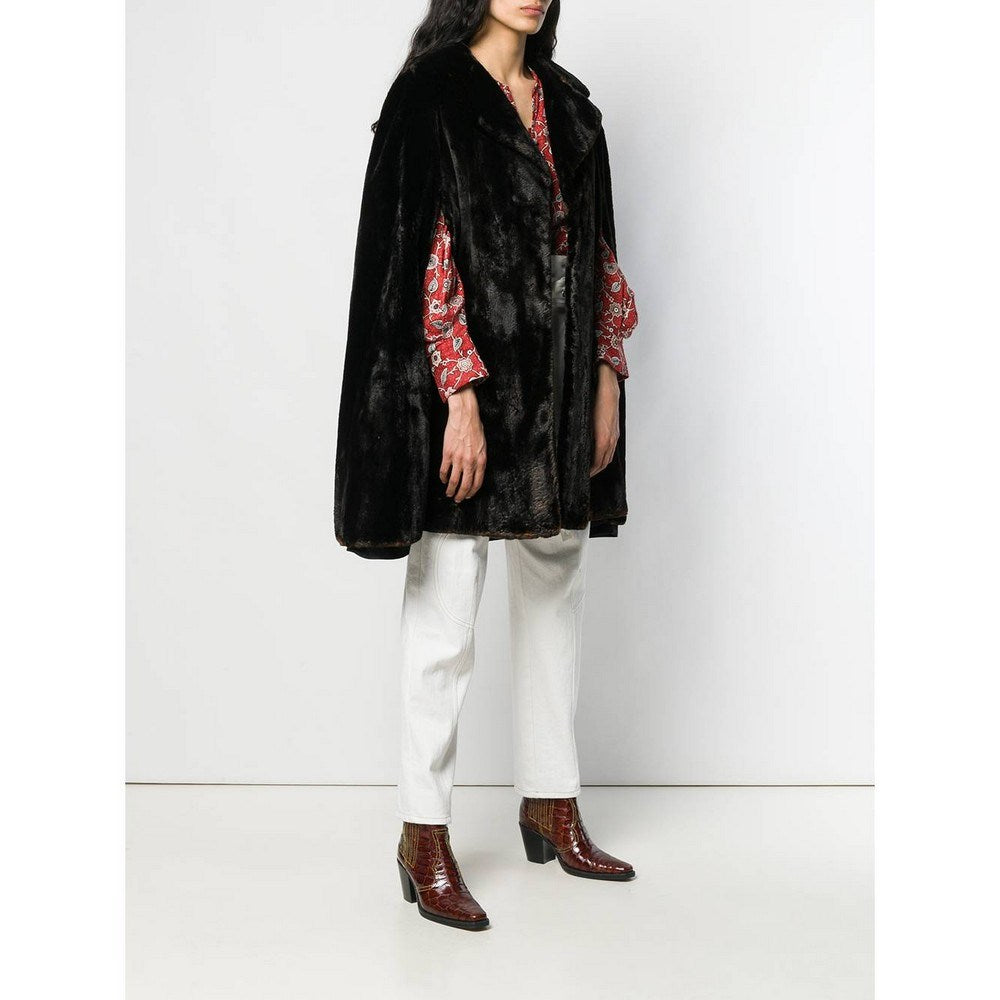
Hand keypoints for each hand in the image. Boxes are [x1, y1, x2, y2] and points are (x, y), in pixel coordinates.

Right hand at [441, 385, 486, 501]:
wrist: (465, 416)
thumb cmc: (475, 428)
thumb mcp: (483, 446)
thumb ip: (480, 460)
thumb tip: (476, 471)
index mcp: (481, 461)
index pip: (477, 483)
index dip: (472, 492)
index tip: (468, 496)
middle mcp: (470, 462)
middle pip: (465, 485)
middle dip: (461, 495)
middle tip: (457, 500)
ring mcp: (458, 459)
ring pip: (454, 481)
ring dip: (451, 490)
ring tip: (449, 494)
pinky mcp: (447, 454)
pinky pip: (444, 470)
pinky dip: (443, 478)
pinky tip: (443, 480)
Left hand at [590, 362, 619, 476]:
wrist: (609, 387)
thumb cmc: (595, 400)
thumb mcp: (585, 417)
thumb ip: (583, 434)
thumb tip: (575, 447)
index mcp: (603, 438)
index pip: (597, 462)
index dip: (590, 471)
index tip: (582, 475)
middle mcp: (611, 439)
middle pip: (604, 462)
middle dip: (595, 471)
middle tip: (585, 476)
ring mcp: (615, 435)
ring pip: (609, 456)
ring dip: (601, 465)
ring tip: (591, 469)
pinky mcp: (615, 431)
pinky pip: (611, 449)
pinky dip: (605, 456)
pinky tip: (598, 455)